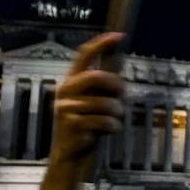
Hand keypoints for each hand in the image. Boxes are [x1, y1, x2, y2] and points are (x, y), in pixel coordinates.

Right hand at [52, 33, 126, 165]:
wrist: (72, 153)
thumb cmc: (88, 124)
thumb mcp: (95, 99)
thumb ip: (103, 83)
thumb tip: (118, 59)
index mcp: (72, 81)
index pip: (83, 55)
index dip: (101, 44)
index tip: (119, 35)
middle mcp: (66, 91)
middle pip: (96, 76)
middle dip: (116, 85)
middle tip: (122, 94)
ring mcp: (66, 108)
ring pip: (105, 103)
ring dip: (117, 112)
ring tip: (113, 119)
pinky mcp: (72, 125)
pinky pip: (104, 121)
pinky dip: (113, 126)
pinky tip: (109, 130)